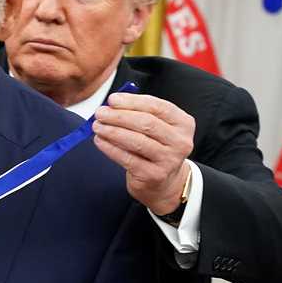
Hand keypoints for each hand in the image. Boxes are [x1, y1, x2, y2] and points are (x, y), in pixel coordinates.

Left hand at [92, 93, 195, 213]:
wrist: (164, 183)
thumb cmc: (156, 148)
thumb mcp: (158, 128)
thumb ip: (140, 113)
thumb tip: (113, 104)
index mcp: (183, 123)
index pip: (157, 107)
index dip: (133, 101)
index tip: (112, 99)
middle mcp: (180, 142)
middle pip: (146, 123)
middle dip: (119, 116)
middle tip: (100, 113)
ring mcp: (168, 160)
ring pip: (136, 141)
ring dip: (112, 131)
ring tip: (97, 126)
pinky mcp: (153, 175)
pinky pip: (127, 158)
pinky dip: (110, 148)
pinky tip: (100, 141)